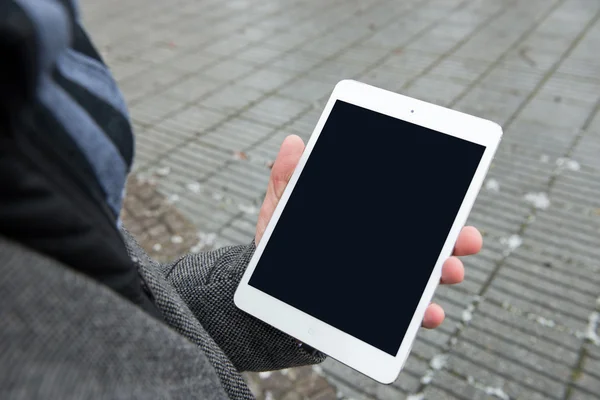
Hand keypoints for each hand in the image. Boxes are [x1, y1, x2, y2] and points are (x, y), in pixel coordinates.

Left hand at [256, 135, 482, 329]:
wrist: (268, 289)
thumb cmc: (280, 244)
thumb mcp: (282, 210)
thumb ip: (289, 179)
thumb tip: (295, 142)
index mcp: (370, 218)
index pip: (407, 204)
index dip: (434, 196)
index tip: (454, 186)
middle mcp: (386, 247)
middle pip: (429, 239)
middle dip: (454, 236)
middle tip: (467, 237)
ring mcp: (386, 279)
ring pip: (426, 275)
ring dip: (445, 272)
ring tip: (450, 271)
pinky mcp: (379, 311)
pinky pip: (406, 315)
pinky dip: (424, 313)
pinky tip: (430, 312)